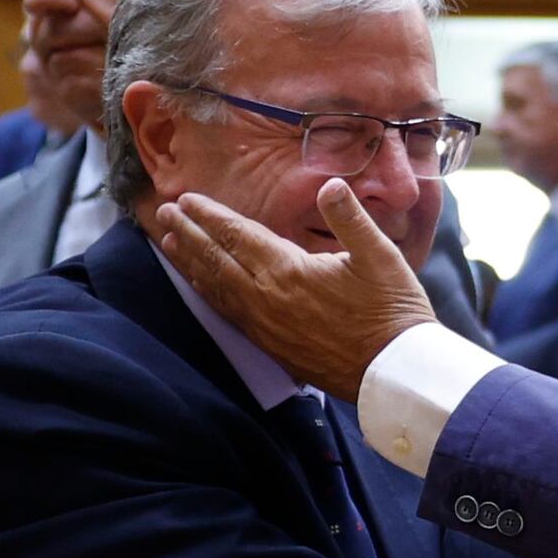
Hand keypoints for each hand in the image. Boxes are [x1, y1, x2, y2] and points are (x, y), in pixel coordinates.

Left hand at [155, 180, 429, 395]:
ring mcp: (266, 325)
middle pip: (217, 260)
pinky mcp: (273, 346)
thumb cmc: (393, 310)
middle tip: (164, 214)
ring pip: (218, 288)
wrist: (393, 371)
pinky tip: (205, 286)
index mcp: (288, 270)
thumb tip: (330, 185)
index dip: (210, 216)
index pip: (238, 236)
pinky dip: (211, 294)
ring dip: (192, 264)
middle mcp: (267, 298)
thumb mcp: (380, 255)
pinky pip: (230, 314)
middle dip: (189, 234)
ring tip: (170, 243)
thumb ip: (350, 218)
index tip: (187, 199)